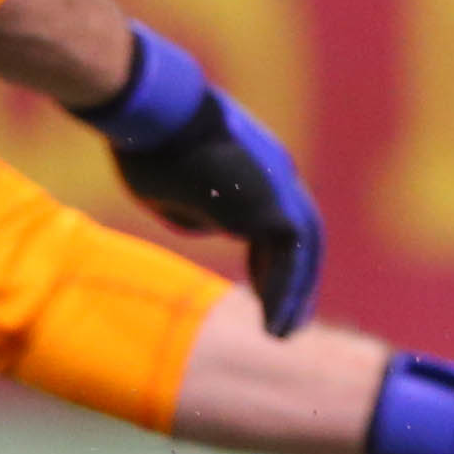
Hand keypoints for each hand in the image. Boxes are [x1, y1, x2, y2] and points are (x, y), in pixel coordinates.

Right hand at [80, 25, 324, 333]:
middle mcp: (278, 176)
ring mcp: (281, 186)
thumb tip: (212, 228)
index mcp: (257, 171)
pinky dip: (285, 292)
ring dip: (294, 295)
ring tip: (281, 335)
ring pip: (301, 250)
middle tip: (288, 320)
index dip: (272, 260)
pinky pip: (291, 258)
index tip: (260, 290)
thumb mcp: (178, 194)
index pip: (278, 222)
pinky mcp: (274, 203)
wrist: (155, 118)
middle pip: (300, 237)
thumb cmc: (152, 148)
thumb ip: (202, 213)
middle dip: (296, 280)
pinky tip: (275, 325)